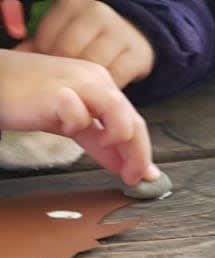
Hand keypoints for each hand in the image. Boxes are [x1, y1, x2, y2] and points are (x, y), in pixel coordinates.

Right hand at [0, 47, 155, 183]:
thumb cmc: (29, 99)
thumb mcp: (72, 123)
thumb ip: (100, 143)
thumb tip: (126, 167)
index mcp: (102, 84)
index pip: (134, 121)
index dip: (142, 152)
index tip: (143, 176)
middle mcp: (96, 80)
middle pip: (134, 122)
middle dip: (138, 156)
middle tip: (133, 178)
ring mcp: (78, 84)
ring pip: (120, 115)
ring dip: (121, 141)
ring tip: (107, 151)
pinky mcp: (57, 93)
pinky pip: (80, 114)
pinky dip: (79, 126)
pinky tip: (66, 127)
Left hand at [17, 0, 153, 87]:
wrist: (134, 36)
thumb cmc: (91, 38)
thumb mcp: (65, 33)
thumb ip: (41, 45)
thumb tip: (19, 57)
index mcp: (74, 4)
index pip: (49, 38)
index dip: (47, 59)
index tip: (54, 68)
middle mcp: (98, 14)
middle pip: (71, 51)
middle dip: (67, 71)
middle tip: (70, 82)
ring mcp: (121, 33)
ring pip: (95, 65)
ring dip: (88, 82)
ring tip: (85, 88)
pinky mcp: (138, 55)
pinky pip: (117, 77)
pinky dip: (108, 87)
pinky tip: (104, 88)